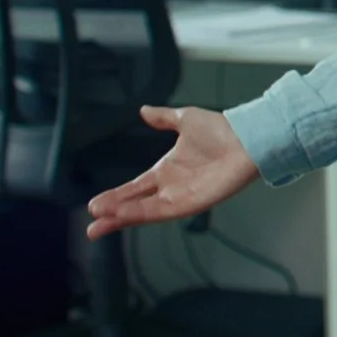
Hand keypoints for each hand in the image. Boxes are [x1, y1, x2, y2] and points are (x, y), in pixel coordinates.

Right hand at [85, 105, 259, 239]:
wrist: (246, 137)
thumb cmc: (222, 130)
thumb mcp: (185, 118)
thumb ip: (163, 118)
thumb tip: (144, 110)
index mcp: (166, 170)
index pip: (134, 188)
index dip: (115, 196)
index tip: (94, 205)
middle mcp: (171, 187)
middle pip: (135, 205)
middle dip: (113, 215)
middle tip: (91, 225)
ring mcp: (181, 197)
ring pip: (145, 212)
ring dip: (122, 217)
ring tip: (99, 224)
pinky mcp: (192, 203)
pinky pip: (162, 212)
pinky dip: (142, 214)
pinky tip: (124, 216)